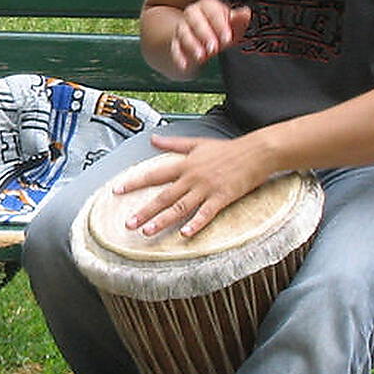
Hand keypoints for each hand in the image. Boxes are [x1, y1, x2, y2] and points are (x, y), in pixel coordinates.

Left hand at [112, 134, 272, 237]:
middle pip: (163, 196)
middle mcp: (192, 177)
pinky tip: (184, 234)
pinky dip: (196, 224)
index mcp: (185, 164)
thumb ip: (173, 143)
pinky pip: (206, 213)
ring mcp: (207, 188)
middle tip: (128, 223)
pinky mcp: (222, 197)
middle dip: (144, 210)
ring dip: (163, 220)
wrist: (256, 152)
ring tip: (147, 231)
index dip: (135, 182)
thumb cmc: (228, 149)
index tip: (117, 190)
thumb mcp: (197, 143)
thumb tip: (152, 139)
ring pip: (180, 207)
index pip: (154, 174)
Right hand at [167, 0, 251, 76]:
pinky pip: (175, 48)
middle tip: (214, 47)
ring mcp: (182, 28)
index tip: (227, 37)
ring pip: (183, 34)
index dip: (220, 24)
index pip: (212, 11)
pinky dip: (179, 57)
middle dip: (204, 34)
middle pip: (195, 20)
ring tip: (202, 57)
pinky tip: (185, 65)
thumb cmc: (221, 29)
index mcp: (207, 6)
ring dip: (192, 45)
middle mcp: (192, 14)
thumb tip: (246, 13)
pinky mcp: (176, 43)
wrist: (203, 40)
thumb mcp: (233, 25)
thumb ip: (238, 20)